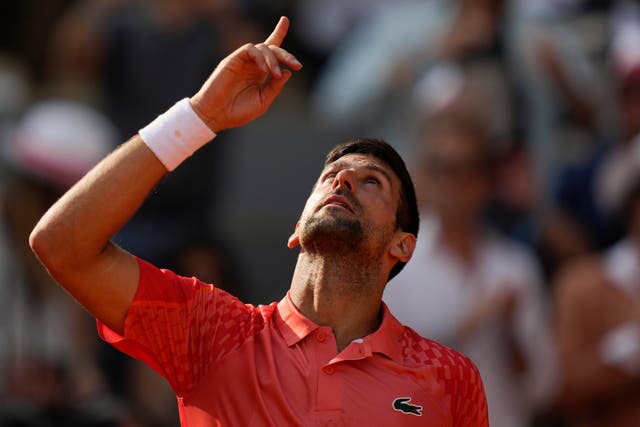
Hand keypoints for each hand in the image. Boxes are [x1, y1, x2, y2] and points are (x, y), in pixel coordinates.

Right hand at [190, 16, 301, 131]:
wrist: (216, 115)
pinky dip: (260, 57)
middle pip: (272, 48)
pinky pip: (250, 49)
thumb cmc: (238, 111)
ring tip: (274, 75)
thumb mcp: (263, 101)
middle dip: (286, 55)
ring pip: (263, 47)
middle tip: (297, 65)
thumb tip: (287, 72)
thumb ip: (275, 87)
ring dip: (273, 60)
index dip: (278, 34)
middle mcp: (252, 64)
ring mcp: (242, 61)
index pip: (271, 51)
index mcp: (259, 73)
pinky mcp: (233, 59)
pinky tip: (264, 71)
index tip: (285, 20)